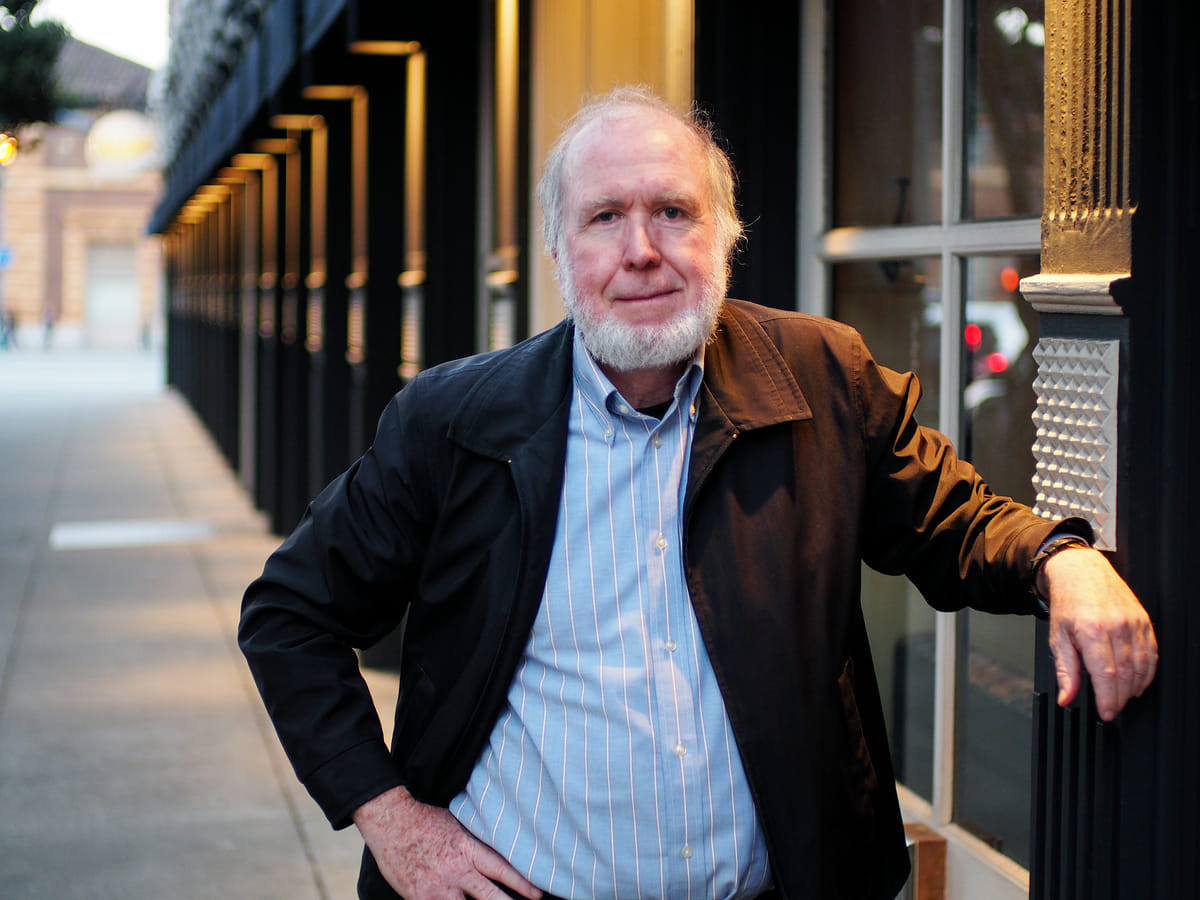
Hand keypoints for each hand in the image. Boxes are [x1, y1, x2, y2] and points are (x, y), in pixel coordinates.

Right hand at [352, 786, 542, 899]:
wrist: (390, 822)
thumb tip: (500, 847)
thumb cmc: (425, 820)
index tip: (538, 894)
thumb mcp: (458, 824)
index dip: (522, 884)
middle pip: (489, 897)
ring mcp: (437, 888)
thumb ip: (476, 841)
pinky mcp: (419, 898)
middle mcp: (455, 870)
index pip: (501, 869)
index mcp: (467, 848)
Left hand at [1040, 547, 1157, 720]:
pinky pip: (1152, 655)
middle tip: (1111, 707)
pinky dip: (1147, 673)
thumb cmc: (1068, 604)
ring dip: (1134, 688)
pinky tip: (1137, 682)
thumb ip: (1065, 671)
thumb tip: (1066, 698)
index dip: (1108, 700)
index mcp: (1092, 630)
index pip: (1106, 675)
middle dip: (1120, 697)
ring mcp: (1134, 623)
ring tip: (1121, 697)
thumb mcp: (1057, 637)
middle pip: (1126, 674)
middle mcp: (1117, 626)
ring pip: (1142, 667)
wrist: (1082, 572)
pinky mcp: (1145, 622)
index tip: (1106, 713)